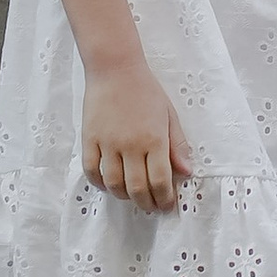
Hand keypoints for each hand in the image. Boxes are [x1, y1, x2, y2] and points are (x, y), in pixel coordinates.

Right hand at [81, 61, 194, 210]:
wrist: (115, 68)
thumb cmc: (146, 90)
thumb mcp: (169, 114)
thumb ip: (178, 145)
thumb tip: (186, 172)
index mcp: (154, 139)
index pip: (160, 180)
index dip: (164, 199)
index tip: (167, 205)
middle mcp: (131, 145)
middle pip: (137, 188)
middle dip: (146, 203)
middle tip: (151, 207)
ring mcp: (108, 143)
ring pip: (114, 184)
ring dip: (124, 196)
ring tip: (132, 196)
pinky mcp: (89, 139)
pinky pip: (91, 170)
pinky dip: (100, 183)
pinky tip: (109, 184)